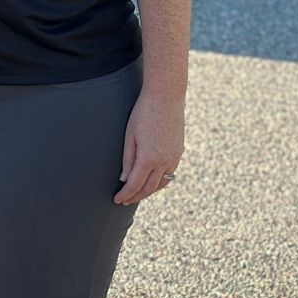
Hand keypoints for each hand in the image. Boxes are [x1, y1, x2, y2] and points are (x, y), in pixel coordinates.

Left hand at [114, 89, 184, 204]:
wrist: (166, 96)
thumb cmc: (143, 113)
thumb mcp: (130, 135)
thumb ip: (127, 159)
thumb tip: (124, 179)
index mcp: (148, 158)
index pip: (135, 185)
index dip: (125, 194)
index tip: (117, 199)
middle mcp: (163, 161)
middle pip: (149, 188)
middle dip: (136, 196)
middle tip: (125, 201)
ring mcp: (174, 157)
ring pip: (162, 183)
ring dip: (149, 191)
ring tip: (138, 193)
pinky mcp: (179, 151)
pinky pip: (170, 173)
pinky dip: (160, 181)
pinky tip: (153, 180)